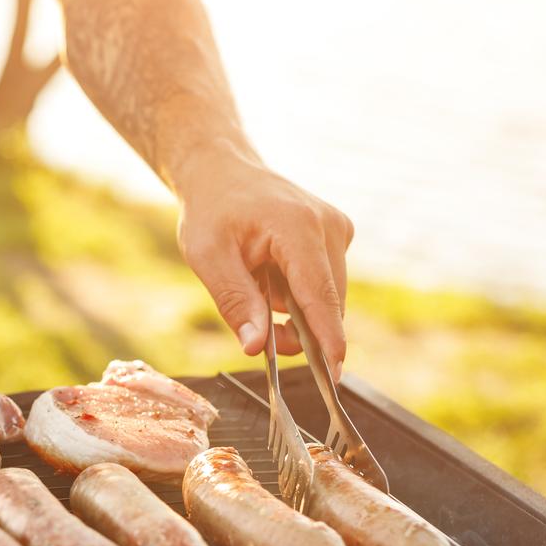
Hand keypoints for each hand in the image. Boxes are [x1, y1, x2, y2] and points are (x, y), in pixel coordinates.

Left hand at [176, 142, 353, 378]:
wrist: (222, 172)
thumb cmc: (211, 211)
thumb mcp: (208, 258)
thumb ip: (234, 302)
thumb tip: (256, 347)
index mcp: (297, 227)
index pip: (319, 294)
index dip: (326, 338)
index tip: (334, 374)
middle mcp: (328, 226)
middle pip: (326, 301)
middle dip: (297, 329)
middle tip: (257, 332)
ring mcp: (337, 229)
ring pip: (328, 296)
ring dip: (296, 310)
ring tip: (258, 288)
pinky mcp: (337, 235)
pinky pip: (324, 282)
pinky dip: (299, 293)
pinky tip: (271, 277)